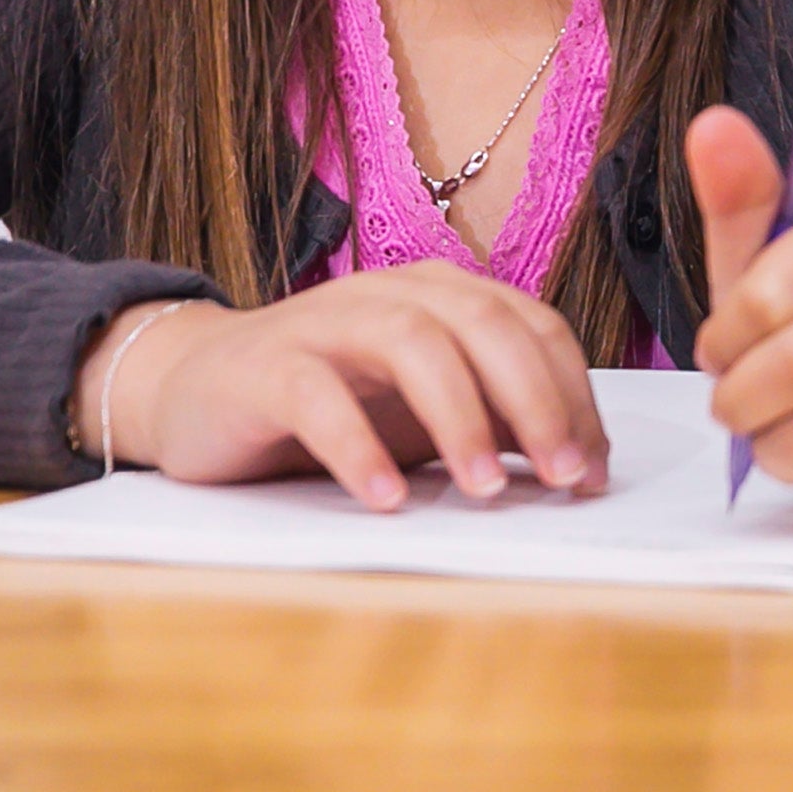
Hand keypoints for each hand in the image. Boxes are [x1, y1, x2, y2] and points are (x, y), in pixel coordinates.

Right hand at [79, 272, 605, 509]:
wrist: (199, 388)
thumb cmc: (336, 401)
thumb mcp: (426, 410)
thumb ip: (496, 421)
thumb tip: (577, 467)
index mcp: (450, 294)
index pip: (536, 330)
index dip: (573, 397)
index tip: (593, 472)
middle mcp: (397, 293)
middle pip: (487, 327)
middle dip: (535, 403)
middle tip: (562, 478)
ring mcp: (329, 321)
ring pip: (413, 346)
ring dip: (459, 420)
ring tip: (485, 491)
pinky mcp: (266, 365)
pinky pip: (318, 397)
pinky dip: (358, 447)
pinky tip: (387, 498)